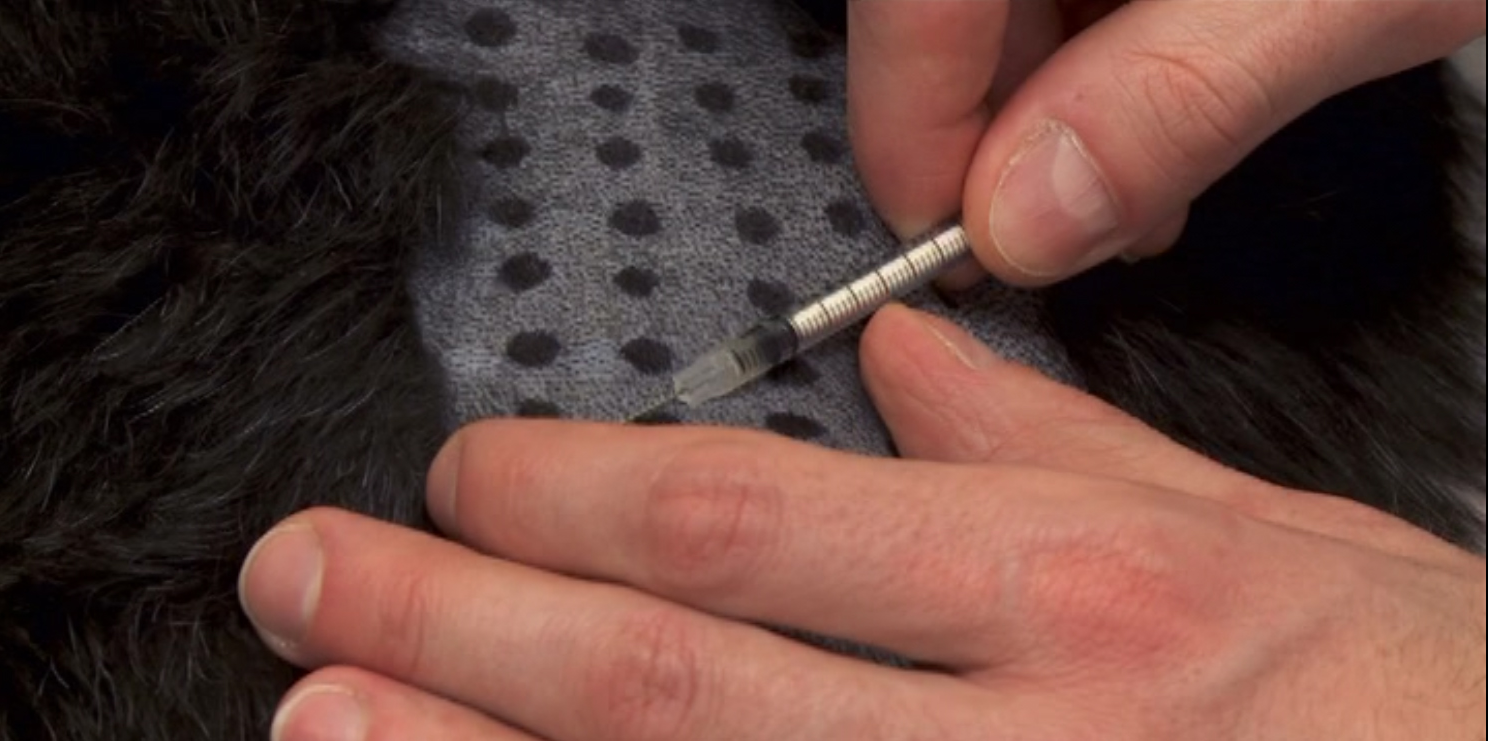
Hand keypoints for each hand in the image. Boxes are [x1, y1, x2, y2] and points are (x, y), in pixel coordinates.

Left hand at [239, 304, 1485, 739]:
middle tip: (304, 575)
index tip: (462, 473)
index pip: (754, 516)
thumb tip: (911, 367)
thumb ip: (1067, 449)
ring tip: (322, 722)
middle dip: (454, 620)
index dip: (569, 491)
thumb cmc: (1430, 717)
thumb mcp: (1280, 539)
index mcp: (1089, 591)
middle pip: (665, 674)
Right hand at [848, 0, 1485, 284]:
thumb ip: (1182, 96)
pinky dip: (1082, 48)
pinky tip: (1150, 90)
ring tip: (1140, 167)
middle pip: (944, 4)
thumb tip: (1031, 214)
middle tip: (1062, 226)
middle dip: (995, 130)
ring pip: (989, 3)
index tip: (950, 238)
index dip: (909, 126)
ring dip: (1042, 101)